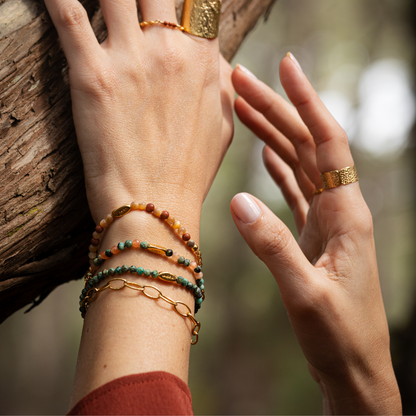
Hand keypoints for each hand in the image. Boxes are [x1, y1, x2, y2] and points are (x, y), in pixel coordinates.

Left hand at [44, 0, 233, 225]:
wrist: (157, 208)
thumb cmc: (190, 173)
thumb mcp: (223, 127)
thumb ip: (222, 85)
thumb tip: (218, 60)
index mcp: (203, 61)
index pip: (196, 3)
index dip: (181, 1)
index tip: (165, 7)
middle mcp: (170, 51)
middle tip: (130, 8)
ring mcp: (131, 60)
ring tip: (98, 2)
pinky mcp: (92, 77)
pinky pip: (68, 15)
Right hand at [230, 56, 400, 413]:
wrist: (354, 365)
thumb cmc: (338, 335)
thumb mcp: (304, 293)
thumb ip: (272, 246)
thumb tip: (238, 200)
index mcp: (346, 214)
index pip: (327, 142)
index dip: (306, 101)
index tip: (286, 66)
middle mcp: (340, 208)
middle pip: (307, 145)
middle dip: (276, 109)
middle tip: (242, 82)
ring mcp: (327, 220)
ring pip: (299, 164)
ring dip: (273, 134)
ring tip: (245, 109)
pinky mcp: (314, 234)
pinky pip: (296, 189)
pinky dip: (279, 167)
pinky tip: (265, 154)